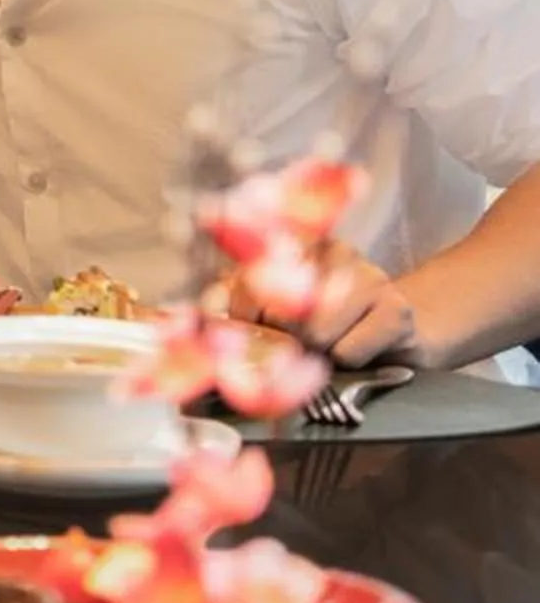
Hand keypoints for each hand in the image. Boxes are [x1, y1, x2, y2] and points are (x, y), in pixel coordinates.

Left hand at [232, 237, 423, 367]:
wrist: (399, 329)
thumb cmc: (330, 318)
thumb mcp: (278, 302)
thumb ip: (238, 299)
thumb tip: (203, 314)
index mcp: (295, 241)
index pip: (245, 279)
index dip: (243, 316)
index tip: (252, 328)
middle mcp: (332, 249)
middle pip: (279, 310)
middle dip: (282, 339)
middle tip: (297, 341)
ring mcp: (369, 275)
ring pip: (314, 333)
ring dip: (317, 353)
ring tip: (329, 344)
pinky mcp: (396, 310)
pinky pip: (347, 351)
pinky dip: (346, 361)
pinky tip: (357, 349)